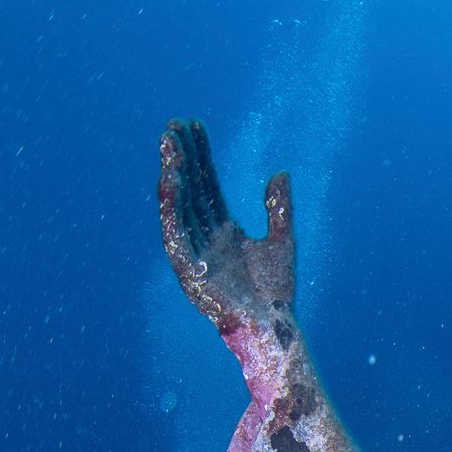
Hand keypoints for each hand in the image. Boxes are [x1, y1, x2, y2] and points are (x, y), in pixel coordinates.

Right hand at [157, 119, 295, 331]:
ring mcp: (194, 251)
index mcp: (223, 229)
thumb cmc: (276, 291)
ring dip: (172, 175)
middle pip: (189, 189)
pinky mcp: (187, 269)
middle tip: (174, 126)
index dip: (201, 156)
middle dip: (182, 158)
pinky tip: (169, 180)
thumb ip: (279, 208)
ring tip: (169, 145)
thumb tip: (281, 173)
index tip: (196, 126)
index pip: (207, 184)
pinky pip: (174, 233)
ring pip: (178, 206)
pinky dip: (171, 207)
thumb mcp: (282, 241)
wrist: (273, 325)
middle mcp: (204, 236)